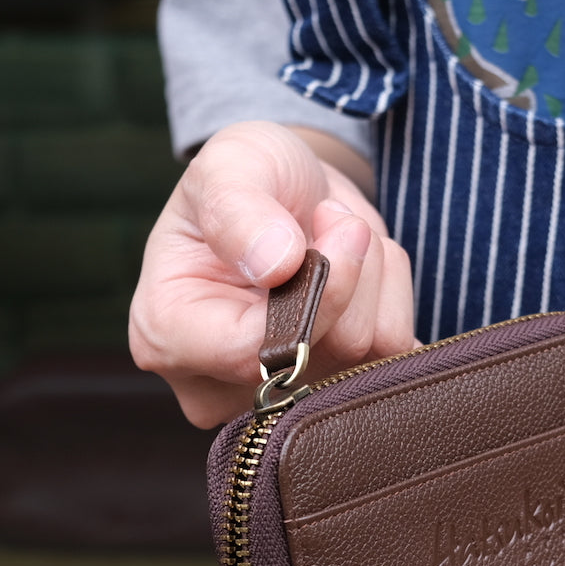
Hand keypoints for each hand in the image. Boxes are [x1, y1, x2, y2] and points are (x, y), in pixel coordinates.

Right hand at [130, 121, 416, 426]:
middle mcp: (218, 386)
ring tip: (338, 240)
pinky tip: (360, 276)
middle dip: (349, 275)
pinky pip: (397, 358)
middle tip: (331, 220)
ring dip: (374, 280)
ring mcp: (281, 401)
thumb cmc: (249, 180)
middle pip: (319, 358)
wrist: (292, 197)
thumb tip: (276, 264)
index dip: (315, 293)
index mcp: (166, 335)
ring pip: (368, 355)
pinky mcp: (339, 396)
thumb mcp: (231, 164)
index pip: (250, 351)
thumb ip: (240, 209)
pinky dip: (394, 301)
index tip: (342, 228)